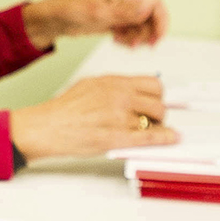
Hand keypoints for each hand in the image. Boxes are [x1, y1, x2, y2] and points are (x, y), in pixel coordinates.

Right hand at [9, 75, 179, 160]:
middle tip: (155, 119)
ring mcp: (120, 117)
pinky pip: (150, 137)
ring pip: (155, 121)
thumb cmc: (64, 110)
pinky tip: (172, 138)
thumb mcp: (90, 85)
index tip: (158, 101)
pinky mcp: (118, 138)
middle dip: (160, 113)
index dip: (158, 95)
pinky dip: (165, 138)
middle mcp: (120, 96)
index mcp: (114, 82)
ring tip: (151, 130)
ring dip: (157, 127)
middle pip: (159, 103)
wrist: (47, 127)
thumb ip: (114, 87)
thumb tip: (133, 90)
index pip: (153, 84)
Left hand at [22, 0, 169, 48]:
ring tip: (127, 44)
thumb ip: (123, 12)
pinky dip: (128, 39)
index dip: (161, 19)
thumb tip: (145, 9)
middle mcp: (124, 1)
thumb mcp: (97, 12)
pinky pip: (129, 31)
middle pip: (150, 15)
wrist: (52, 19)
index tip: (158, 36)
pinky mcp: (112, 22)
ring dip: (139, 37)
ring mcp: (119, 12)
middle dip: (150, 31)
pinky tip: (119, 41)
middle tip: (144, 45)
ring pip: (141, 25)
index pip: (154, 2)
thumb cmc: (69, 9)